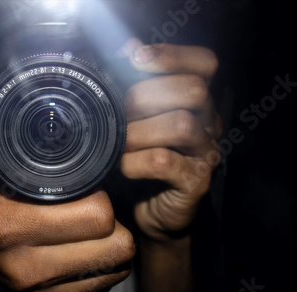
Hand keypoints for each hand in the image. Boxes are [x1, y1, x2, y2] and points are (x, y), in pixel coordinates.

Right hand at [0, 72, 134, 291]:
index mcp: (7, 225)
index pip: (95, 214)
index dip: (98, 197)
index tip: (88, 189)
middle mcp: (23, 269)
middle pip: (114, 243)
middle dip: (110, 222)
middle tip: (93, 208)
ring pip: (117, 267)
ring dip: (112, 245)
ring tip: (91, 231)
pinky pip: (105, 289)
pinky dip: (102, 270)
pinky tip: (82, 255)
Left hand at [120, 41, 221, 242]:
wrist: (148, 210)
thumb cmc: (138, 159)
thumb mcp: (133, 120)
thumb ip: (132, 86)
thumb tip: (125, 48)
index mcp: (195, 102)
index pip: (203, 63)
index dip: (172, 55)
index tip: (135, 57)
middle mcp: (208, 123)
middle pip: (193, 90)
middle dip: (145, 96)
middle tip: (118, 113)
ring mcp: (205, 154)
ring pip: (182, 124)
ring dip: (137, 132)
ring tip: (117, 144)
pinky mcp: (196, 182)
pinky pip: (165, 162)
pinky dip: (135, 162)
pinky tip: (122, 167)